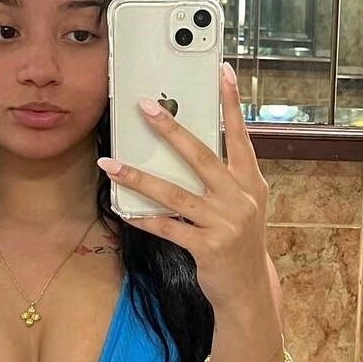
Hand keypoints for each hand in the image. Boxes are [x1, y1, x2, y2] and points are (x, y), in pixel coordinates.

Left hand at [97, 62, 269, 311]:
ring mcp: (225, 223)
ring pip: (175, 194)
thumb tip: (188, 147)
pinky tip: (122, 209)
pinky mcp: (207, 247)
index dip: (231, 104)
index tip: (222, 73)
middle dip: (172, 130)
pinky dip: (143, 217)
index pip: (241, 136)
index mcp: (251, 182)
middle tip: (146, 107)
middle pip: (202, 156)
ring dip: (139, 177)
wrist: (249, 288)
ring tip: (111, 163)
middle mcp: (240, 199)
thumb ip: (225, 177)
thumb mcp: (244, 205)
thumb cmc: (240, 241)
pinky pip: (168, 228)